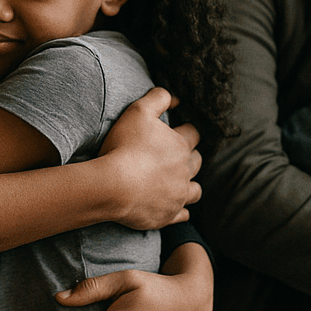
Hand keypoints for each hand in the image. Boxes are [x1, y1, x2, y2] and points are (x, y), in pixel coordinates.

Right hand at [93, 87, 201, 229]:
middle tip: (175, 155)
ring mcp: (178, 195)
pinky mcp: (168, 214)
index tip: (177, 130)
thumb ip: (158, 98)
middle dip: (190, 157)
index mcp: (181, 146)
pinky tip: (173, 206)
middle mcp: (185, 172)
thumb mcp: (138, 111)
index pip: (193, 134)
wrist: (112, 186)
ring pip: (195, 190)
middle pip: (197, 162)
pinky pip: (182, 214)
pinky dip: (180, 210)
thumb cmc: (124, 146)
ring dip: (190, 185)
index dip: (185, 130)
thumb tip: (175, 96)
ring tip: (178, 182)